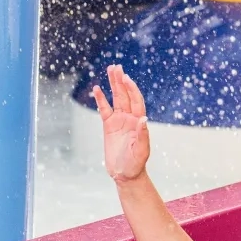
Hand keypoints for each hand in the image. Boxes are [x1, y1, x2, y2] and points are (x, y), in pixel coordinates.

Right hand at [92, 64, 150, 182]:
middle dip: (121, 81)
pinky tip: (97, 89)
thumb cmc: (136, 163)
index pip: (136, 101)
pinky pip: (104, 109)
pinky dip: (101, 99)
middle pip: (125, 95)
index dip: (132, 89)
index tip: (126, 78)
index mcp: (139, 122)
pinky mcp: (109, 126)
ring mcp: (119, 121)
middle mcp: (130, 118)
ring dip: (113, 85)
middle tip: (116, 67)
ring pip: (116, 99)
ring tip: (110, 70)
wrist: (126, 173)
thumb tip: (143, 118)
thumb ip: (143, 134)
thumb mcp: (141, 150)